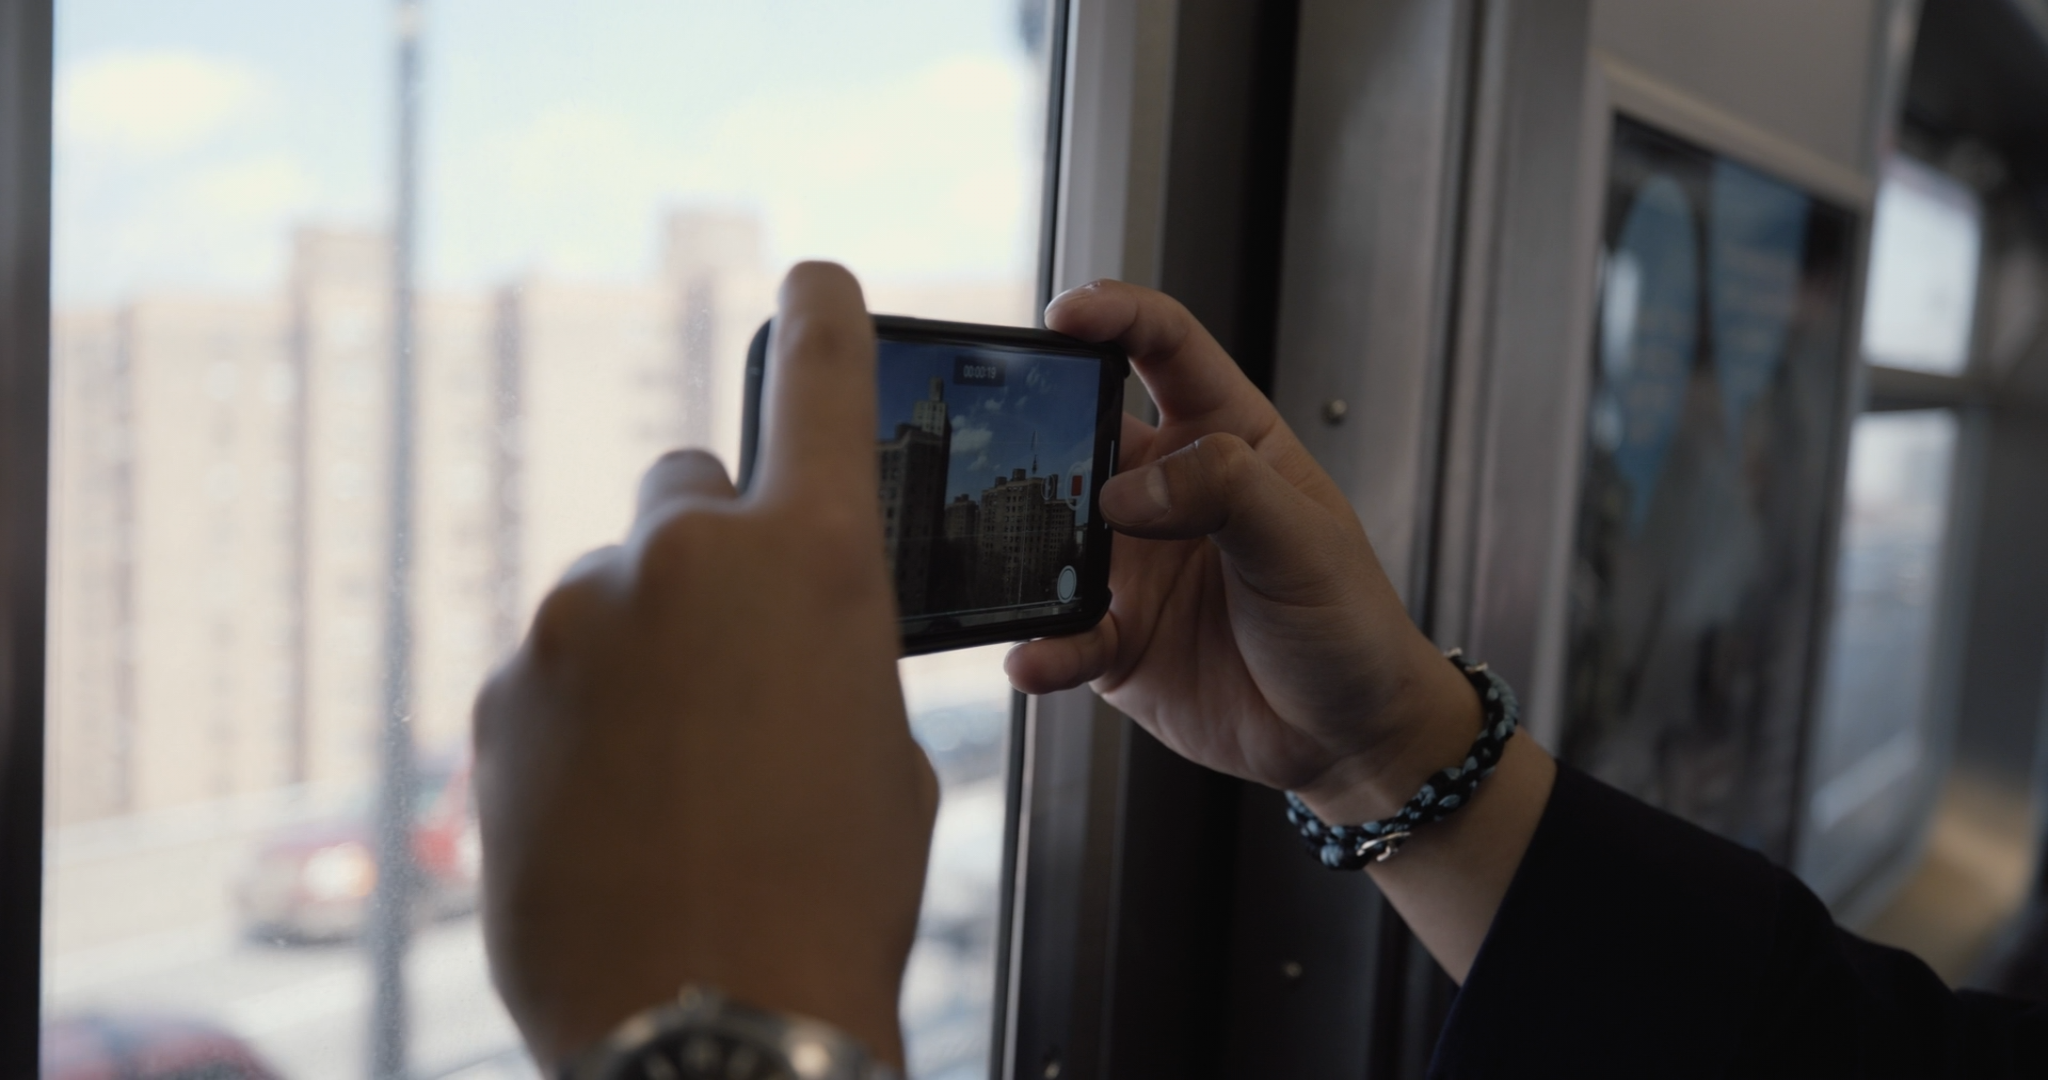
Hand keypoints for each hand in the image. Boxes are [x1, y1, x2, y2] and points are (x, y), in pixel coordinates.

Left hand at [472, 263, 936, 1069]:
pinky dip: (583, 718)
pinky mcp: (498, 702)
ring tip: (675, 776)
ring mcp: (572, 627)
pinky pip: (552, 673)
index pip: (818, 384)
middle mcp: (679, 562)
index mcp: (808, 558)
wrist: (714, 1023)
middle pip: (684, 486)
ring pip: (612, 595)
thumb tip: (768, 643)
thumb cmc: (830, 897)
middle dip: (711, 547)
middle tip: (734, 652)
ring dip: (642, 649)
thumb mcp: (882, 750)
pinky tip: (618, 811)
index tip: (812, 281)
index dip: (822, 321)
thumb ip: (825, 649)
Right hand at [1005, 281, 1480, 824]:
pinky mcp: (1115, 638)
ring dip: (1025, 547)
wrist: (1346, 734)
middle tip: (1007, 439)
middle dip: (1040, 426)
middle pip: (1085, 433)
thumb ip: (1225, 491)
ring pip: (1053, 535)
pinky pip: (1060, 634)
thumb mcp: (1305, 539)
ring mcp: (1134, 565)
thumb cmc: (1348, 622)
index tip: (1069, 314)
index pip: (1166, 348)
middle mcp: (1169, 493)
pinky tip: (1035, 657)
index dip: (1117, 316)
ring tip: (1007, 561)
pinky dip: (1041, 647)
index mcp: (1225, 439)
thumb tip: (1129, 489)